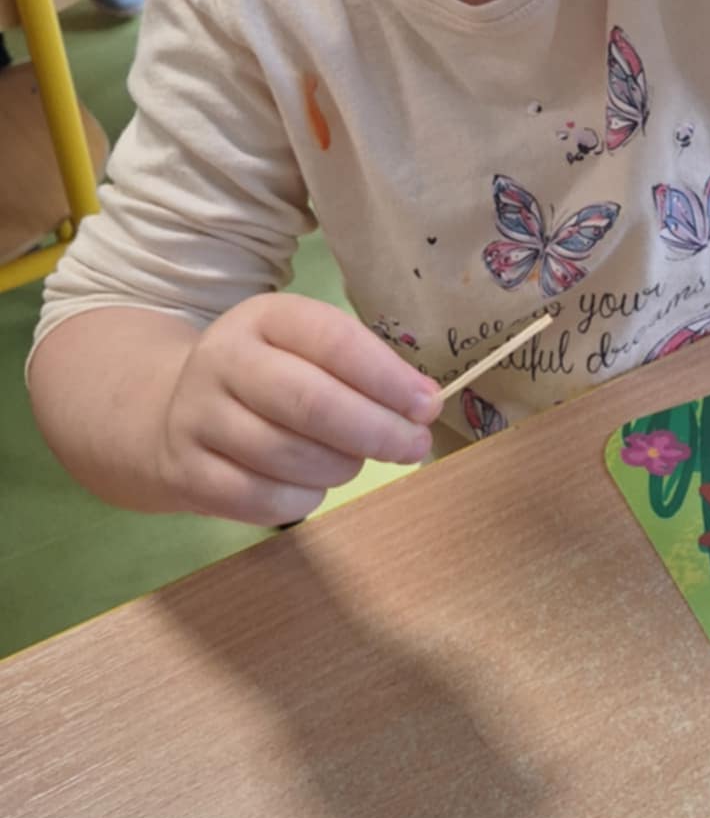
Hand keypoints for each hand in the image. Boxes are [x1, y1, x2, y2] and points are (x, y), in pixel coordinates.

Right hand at [157, 294, 440, 526]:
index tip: (427, 407)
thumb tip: (423, 404)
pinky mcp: (186, 472)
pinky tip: (313, 485)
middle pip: (309, 402)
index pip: (332, 340)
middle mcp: (223, 359)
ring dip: (341, 466)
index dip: (386, 378)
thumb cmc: (270, 378)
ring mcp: (197, 417)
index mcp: (263, 317)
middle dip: (375, 431)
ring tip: (355, 461)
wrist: (174, 412)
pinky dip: (303, 499)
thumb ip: (365, 369)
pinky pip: (261, 499)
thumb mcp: (308, 351)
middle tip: (413, 446)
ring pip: (287, 455)